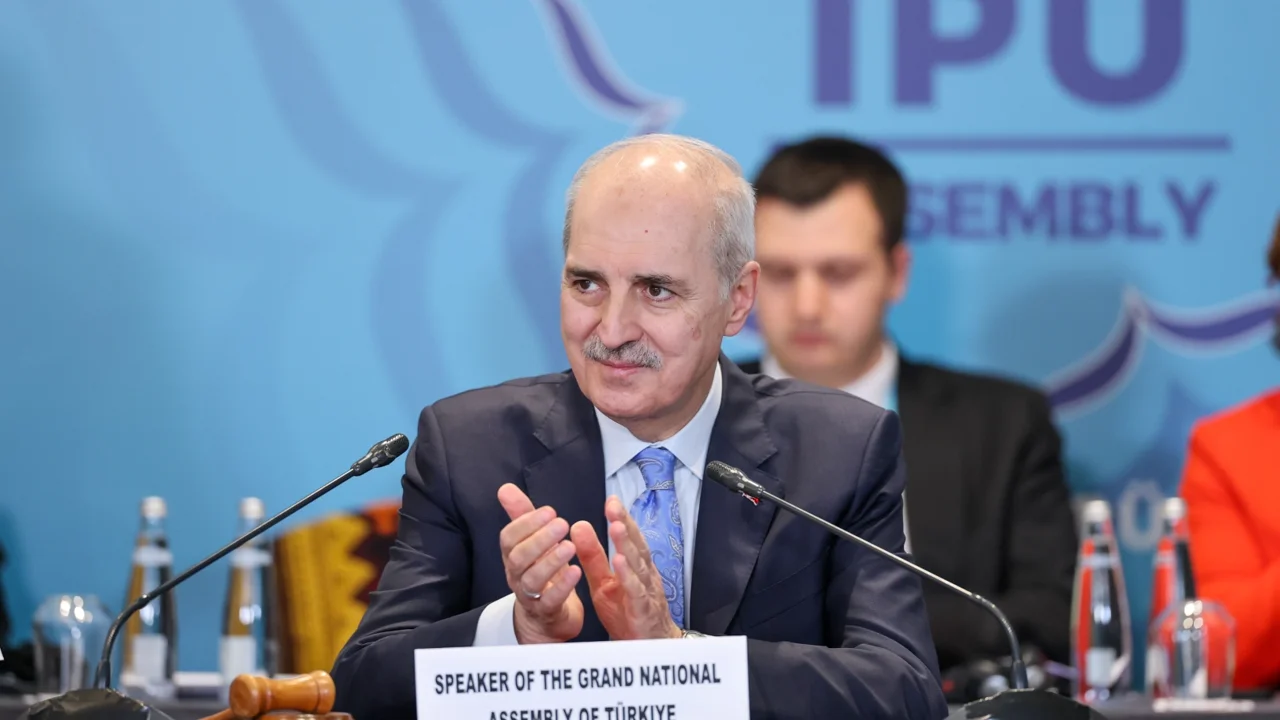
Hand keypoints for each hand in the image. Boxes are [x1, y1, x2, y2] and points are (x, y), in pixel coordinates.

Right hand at [496, 484, 583, 643]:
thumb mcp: (532, 542)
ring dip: (551, 561)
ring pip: (532, 579)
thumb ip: (522, 516)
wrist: (547, 617)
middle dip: (539, 539)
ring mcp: (530, 595)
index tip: (550, 511)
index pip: (509, 538)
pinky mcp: (546, 612)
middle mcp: (516, 575)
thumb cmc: (541, 572)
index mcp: (512, 556)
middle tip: (562, 523)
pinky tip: (576, 572)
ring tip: (570, 546)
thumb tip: (505, 488)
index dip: (526, 523)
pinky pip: (550, 600)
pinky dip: (563, 586)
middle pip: (518, 558)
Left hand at [571, 496, 681, 640]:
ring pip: (639, 565)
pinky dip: (629, 577)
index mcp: (634, 566)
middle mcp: (644, 574)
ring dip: (628, 545)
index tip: (611, 500)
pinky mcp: (643, 610)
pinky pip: (637, 592)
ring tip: (616, 528)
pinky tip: (620, 564)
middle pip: (637, 546)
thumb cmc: (627, 612)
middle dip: (625, 525)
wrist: (648, 645)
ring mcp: (646, 592)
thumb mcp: (603, 582)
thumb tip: (578, 526)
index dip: (621, 518)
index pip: (629, 538)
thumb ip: (592, 556)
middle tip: (613, 506)